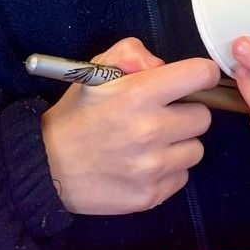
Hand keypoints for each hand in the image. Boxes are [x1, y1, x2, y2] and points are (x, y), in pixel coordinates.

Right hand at [40, 37, 216, 215]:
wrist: (45, 168)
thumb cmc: (74, 117)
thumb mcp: (93, 72)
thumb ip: (130, 54)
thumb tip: (161, 65)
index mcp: (138, 94)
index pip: (200, 75)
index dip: (201, 75)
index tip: (192, 81)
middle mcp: (150, 130)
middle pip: (203, 117)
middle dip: (185, 113)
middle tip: (160, 117)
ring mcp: (151, 167)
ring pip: (196, 149)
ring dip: (179, 145)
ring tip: (150, 144)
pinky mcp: (150, 195)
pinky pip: (181, 177)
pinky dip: (167, 172)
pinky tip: (142, 166)